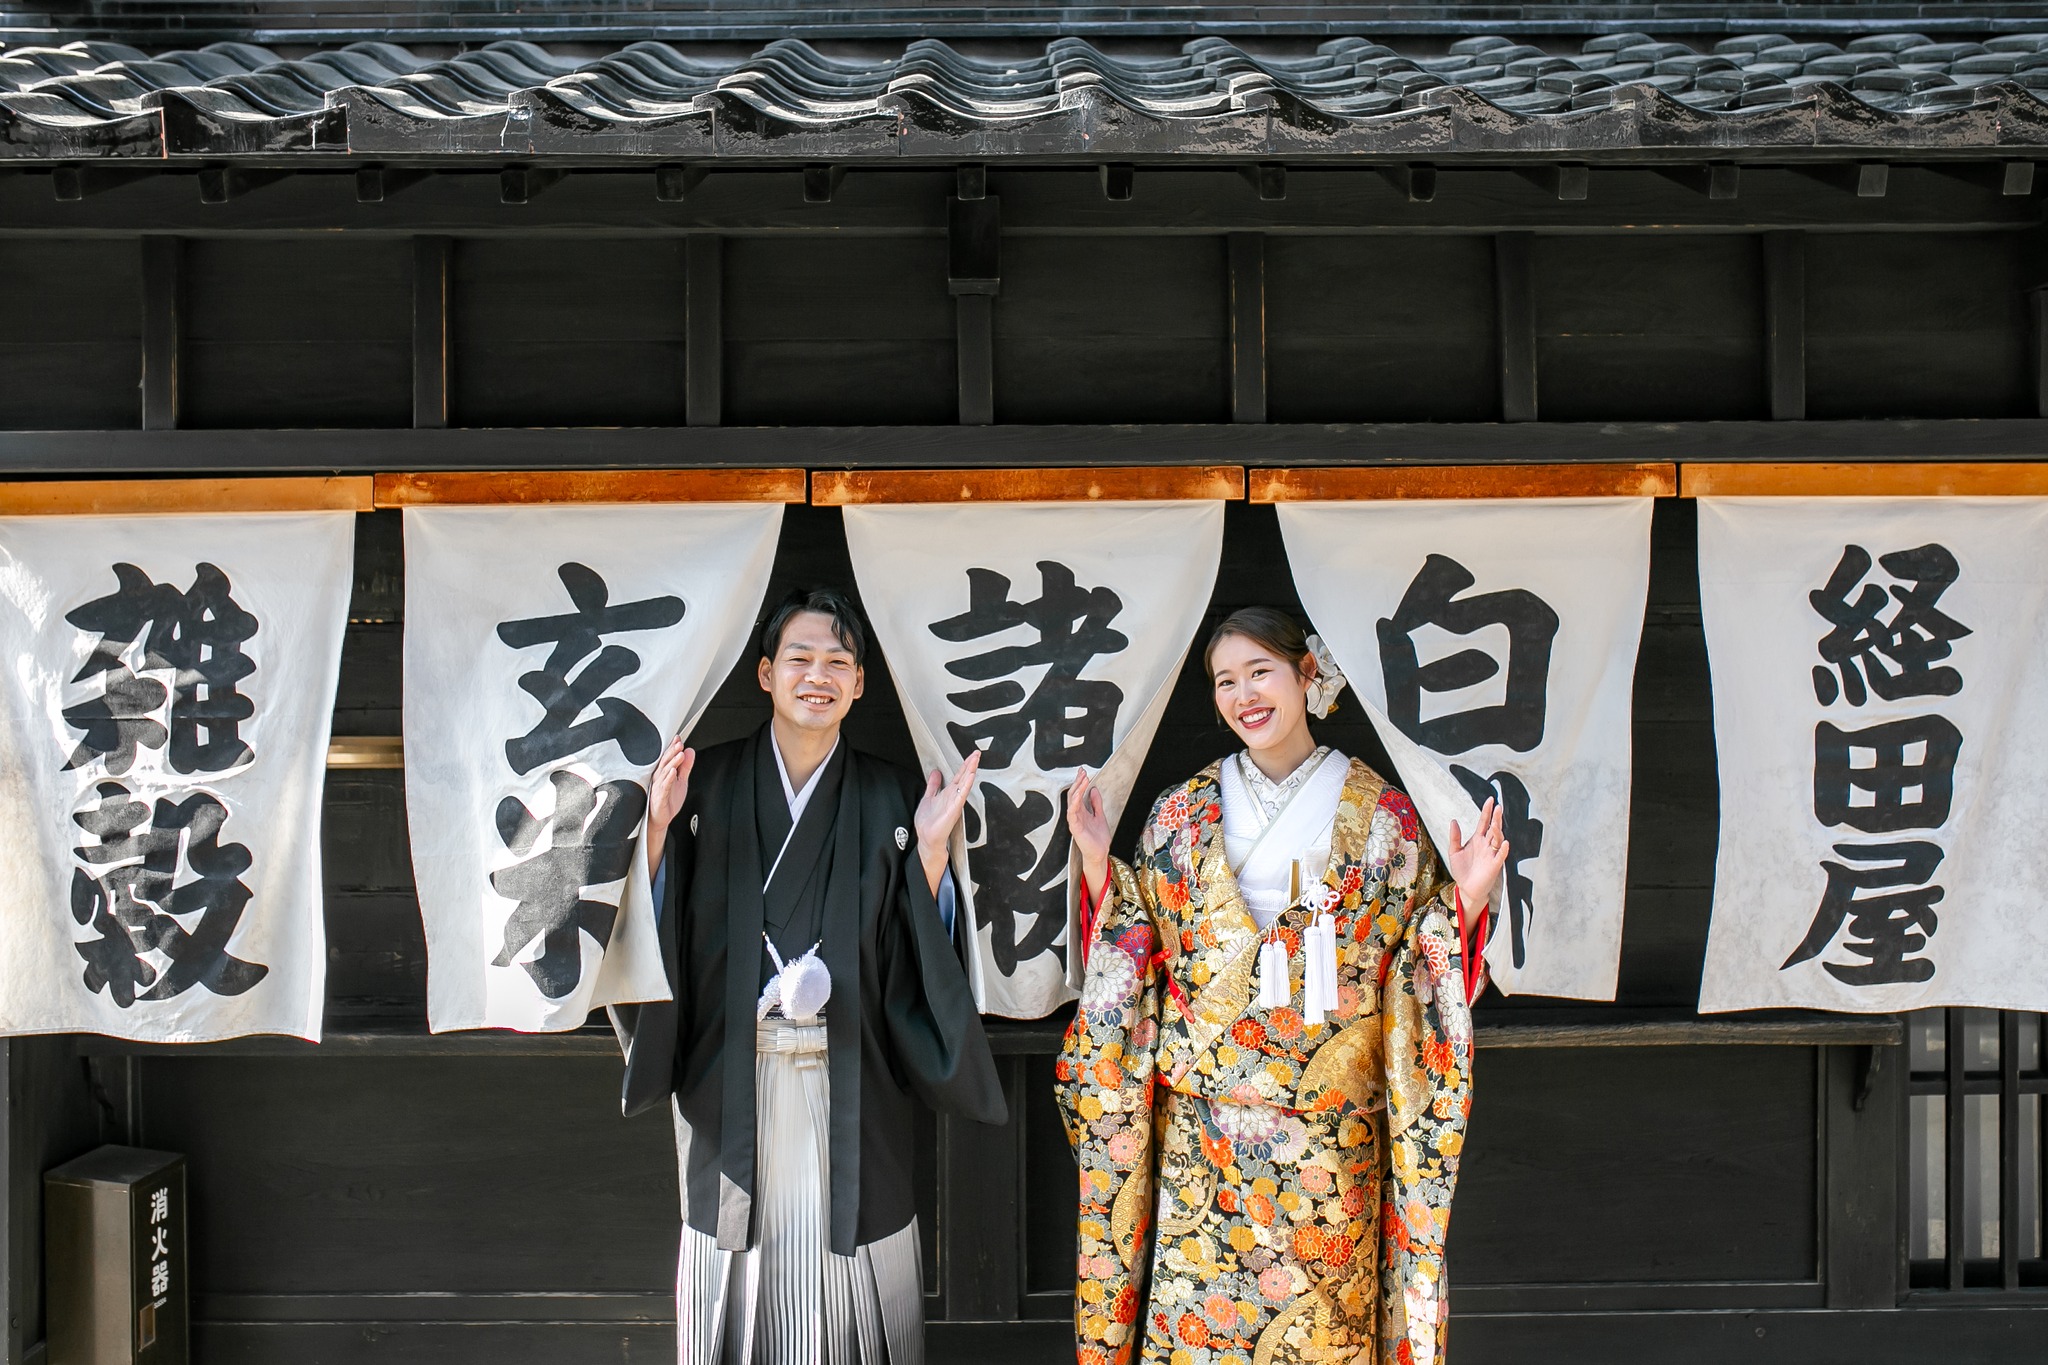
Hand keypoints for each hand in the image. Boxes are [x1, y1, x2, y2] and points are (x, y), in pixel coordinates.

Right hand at [645, 738, 694, 880]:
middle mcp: (658, 778)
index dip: (672, 748)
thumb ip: (686, 767)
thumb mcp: (681, 781)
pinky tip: (673, 772)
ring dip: (672, 763)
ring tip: (679, 754)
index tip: (678, 738)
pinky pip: (663, 786)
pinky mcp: (658, 797)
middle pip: (665, 762)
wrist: (661, 820)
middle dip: (672, 752)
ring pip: (664, 772)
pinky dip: (668, 779)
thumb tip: (690, 751)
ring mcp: (657, 787)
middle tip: (679, 743)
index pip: (668, 758)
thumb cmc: (667, 801)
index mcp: (663, 773)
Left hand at [914, 749, 980, 893]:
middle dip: (970, 764)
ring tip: (975, 760)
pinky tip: (970, 777)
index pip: (958, 776)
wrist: (927, 838)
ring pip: (964, 784)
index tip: (971, 755)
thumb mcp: (928, 798)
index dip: (964, 765)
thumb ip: (933, 785)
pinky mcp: (954, 810)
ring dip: (970, 771)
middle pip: (964, 777)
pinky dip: (966, 785)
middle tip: (977, 753)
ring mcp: (955, 803)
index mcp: (948, 793)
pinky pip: (961, 795)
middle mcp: (953, 797)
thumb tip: (936, 772)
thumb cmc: (928, 822)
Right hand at [1066, 768, 1111, 900]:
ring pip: (1072, 802)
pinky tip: (1077, 796)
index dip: (1080, 782)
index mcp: (1081, 811)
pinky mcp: (1075, 828)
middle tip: (1082, 772)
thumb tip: (1094, 789)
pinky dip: (1074, 804)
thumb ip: (1096, 803)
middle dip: (1077, 782)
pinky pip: (1072, 814)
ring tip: (1082, 780)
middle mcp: (1076, 814)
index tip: (1083, 771)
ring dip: (1077, 790)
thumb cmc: (1098, 838)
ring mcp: (1074, 821)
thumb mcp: (1100, 816)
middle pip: (1073, 795)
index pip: (1078, 793)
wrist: (1099, 853)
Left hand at [1444, 797, 1508, 916]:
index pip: (1484, 822)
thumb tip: (1453, 821)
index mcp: (1477, 840)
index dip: (1487, 811)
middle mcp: (1486, 845)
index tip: (1491, 800)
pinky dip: (1503, 849)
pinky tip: (1504, 843)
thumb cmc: (1462, 870)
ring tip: (1496, 823)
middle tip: (1498, 807)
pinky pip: (1501, 856)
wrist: (1466, 888)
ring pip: (1498, 840)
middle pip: (1493, 828)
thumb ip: (1454, 837)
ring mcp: (1491, 854)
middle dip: (1496, 818)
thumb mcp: (1454, 851)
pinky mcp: (1494, 865)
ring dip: (1498, 831)